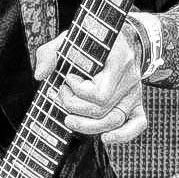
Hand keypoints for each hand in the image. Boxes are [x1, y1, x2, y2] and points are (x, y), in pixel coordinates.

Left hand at [34, 36, 149, 146]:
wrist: (118, 40)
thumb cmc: (90, 41)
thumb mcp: (68, 39)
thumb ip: (49, 53)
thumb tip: (40, 75)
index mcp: (119, 60)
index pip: (99, 94)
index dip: (77, 91)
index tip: (67, 77)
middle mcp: (130, 78)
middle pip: (101, 109)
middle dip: (74, 106)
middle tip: (62, 93)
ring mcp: (134, 92)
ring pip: (113, 120)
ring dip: (87, 125)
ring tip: (68, 120)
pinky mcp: (136, 102)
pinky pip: (138, 124)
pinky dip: (123, 135)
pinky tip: (105, 138)